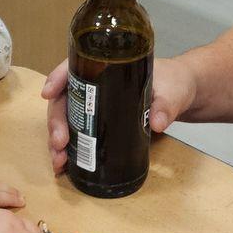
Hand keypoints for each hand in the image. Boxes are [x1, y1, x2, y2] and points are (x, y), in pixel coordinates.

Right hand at [41, 55, 197, 173]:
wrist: (184, 95)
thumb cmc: (175, 82)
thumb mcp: (173, 91)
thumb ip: (166, 105)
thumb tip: (156, 123)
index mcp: (107, 67)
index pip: (74, 67)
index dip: (57, 78)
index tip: (48, 94)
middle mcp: (96, 86)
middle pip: (65, 99)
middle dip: (56, 121)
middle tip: (59, 142)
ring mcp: (96, 106)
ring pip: (67, 119)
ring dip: (58, 140)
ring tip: (59, 161)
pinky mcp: (101, 124)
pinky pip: (79, 134)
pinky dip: (69, 149)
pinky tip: (64, 165)